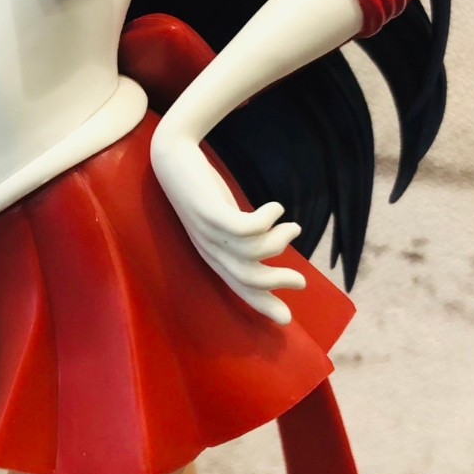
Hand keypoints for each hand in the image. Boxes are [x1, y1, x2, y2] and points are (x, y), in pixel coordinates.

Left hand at [150, 124, 305, 324]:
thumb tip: (271, 242)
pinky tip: (276, 208)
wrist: (171, 155)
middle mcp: (208, 247)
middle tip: (302, 281)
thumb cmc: (201, 187)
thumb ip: (241, 234)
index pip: (237, 287)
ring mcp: (208, 230)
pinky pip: (246, 227)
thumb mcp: (222, 217)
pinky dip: (268, 220)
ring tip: (294, 228)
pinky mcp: (210, 210)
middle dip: (277, 283)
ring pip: (251, 253)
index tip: (287, 319)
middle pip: (246, 278)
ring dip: (279, 243)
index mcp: (211, 253)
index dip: (262, 304)